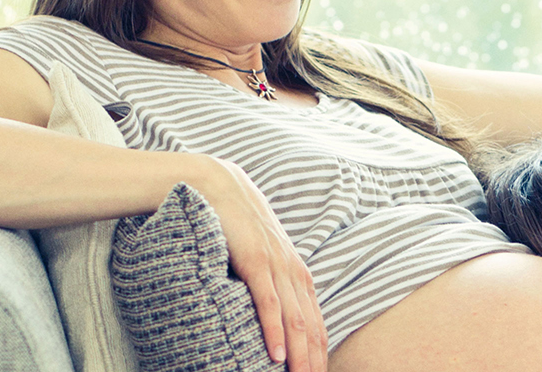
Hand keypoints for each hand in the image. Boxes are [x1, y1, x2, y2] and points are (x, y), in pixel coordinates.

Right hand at [200, 157, 327, 371]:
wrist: (220, 187)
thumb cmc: (238, 226)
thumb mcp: (261, 257)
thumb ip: (270, 281)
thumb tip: (270, 311)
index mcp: (297, 273)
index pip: (316, 321)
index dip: (321, 351)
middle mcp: (293, 272)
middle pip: (311, 326)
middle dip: (316, 359)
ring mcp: (276, 267)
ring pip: (295, 319)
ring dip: (301, 354)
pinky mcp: (255, 262)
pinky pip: (268, 303)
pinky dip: (274, 331)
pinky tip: (277, 355)